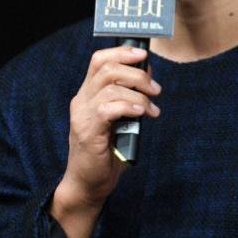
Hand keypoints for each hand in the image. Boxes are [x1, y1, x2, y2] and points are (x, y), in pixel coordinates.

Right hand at [56, 45, 161, 208]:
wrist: (88, 184)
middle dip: (137, 74)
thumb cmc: (107, 152)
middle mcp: (82, 100)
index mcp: (88, 94)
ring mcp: (82, 116)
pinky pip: (108, 109)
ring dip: (138, 93)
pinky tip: (141, 114)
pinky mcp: (88, 132)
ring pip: (110, 87)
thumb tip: (148, 74)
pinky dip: (128, 106)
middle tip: (156, 89)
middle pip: (107, 68)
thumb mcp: (121, 119)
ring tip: (152, 108)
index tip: (143, 55)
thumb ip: (130, 97)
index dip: (122, 52)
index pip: (99, 60)